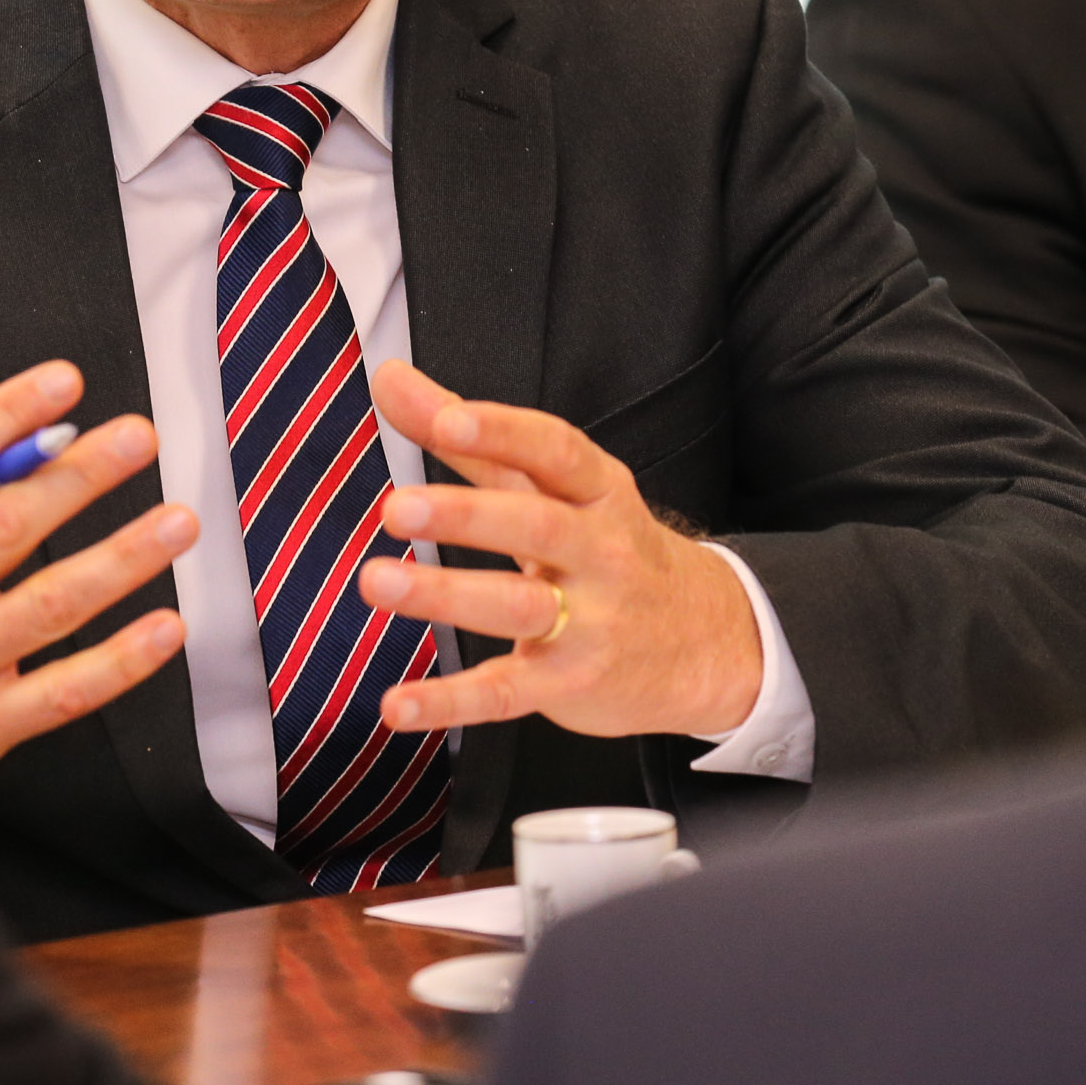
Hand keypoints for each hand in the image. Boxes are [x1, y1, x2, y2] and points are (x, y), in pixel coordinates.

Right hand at [0, 361, 196, 819]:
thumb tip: (36, 443)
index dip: (6, 415)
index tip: (64, 380)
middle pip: (9, 523)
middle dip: (80, 474)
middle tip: (139, 437)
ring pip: (51, 602)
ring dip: (122, 557)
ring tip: (178, 521)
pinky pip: (64, 690)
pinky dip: (121, 661)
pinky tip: (166, 628)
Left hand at [353, 359, 761, 740]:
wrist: (708, 642)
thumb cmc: (609, 548)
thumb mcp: (557, 487)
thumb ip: (474, 439)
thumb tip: (391, 380)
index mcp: (597, 493)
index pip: (555, 451)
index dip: (502, 432)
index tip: (448, 419)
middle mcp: (600, 551)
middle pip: (535, 524)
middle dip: (466, 515)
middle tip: (397, 508)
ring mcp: (589, 621)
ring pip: (517, 605)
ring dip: (445, 595)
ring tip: (377, 582)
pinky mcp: (569, 683)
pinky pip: (507, 692)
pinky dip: (450, 701)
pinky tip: (398, 704)